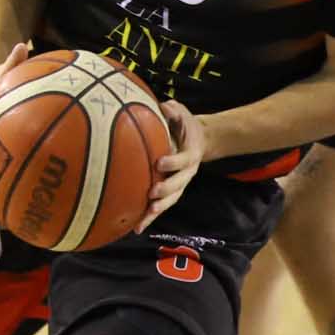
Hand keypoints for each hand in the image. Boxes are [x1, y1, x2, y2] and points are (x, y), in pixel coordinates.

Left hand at [143, 102, 205, 228]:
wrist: (199, 141)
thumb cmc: (185, 125)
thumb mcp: (183, 114)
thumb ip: (174, 111)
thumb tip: (163, 106)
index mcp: (190, 154)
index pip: (183, 160)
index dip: (173, 162)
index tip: (160, 162)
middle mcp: (187, 173)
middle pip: (178, 185)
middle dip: (165, 191)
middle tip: (152, 193)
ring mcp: (179, 185)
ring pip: (170, 201)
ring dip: (158, 210)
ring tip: (144, 218)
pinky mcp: (171, 193)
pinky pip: (160, 207)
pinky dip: (149, 218)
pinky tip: (135, 228)